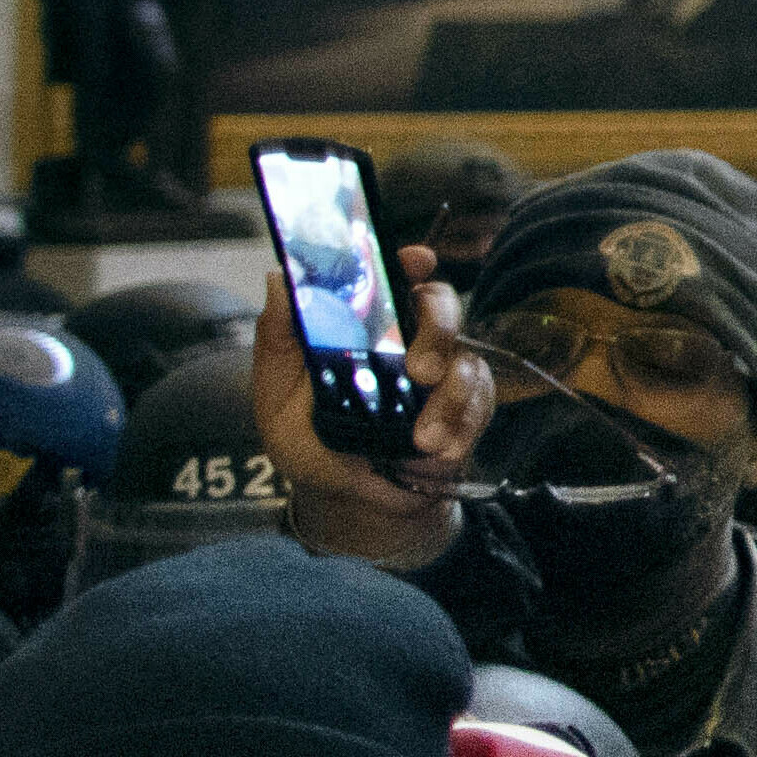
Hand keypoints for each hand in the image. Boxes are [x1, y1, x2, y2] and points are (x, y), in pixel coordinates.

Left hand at [247, 256, 489, 563]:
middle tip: (420, 371)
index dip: (409, 261)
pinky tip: (438, 450)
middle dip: (439, 331)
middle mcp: (410, 339)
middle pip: (443, 307)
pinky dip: (461, 429)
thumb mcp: (276, 391)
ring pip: (467, 363)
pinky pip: (480, 406)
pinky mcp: (468, 408)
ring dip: (450, 400)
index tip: (416, 260)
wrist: (344, 496)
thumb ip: (278, 338)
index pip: (394, 276)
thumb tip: (279, 279)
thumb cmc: (308, 435)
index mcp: (367, 323)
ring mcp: (444, 374)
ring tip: (422, 439)